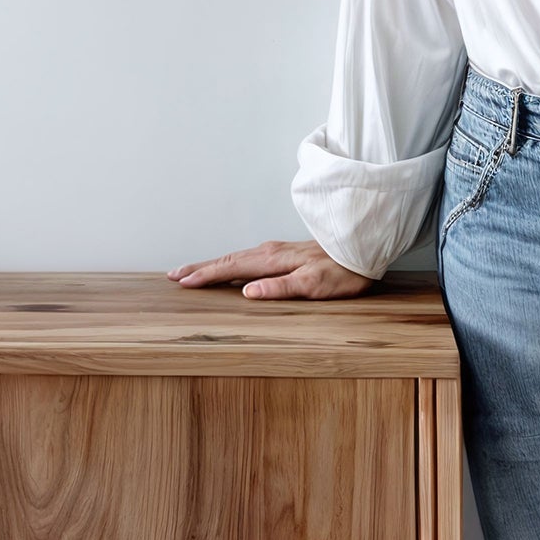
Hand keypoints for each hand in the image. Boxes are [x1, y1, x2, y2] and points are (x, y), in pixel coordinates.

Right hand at [167, 238, 377, 298]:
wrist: (364, 248)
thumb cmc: (343, 271)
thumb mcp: (314, 285)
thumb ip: (280, 288)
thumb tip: (247, 292)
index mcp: (272, 260)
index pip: (231, 268)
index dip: (205, 276)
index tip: (183, 282)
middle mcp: (270, 251)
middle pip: (228, 259)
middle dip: (200, 267)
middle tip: (175, 275)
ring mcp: (277, 250)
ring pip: (236, 257)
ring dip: (213, 264)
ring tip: (194, 271)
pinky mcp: (285, 253)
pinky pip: (248, 257)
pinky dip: (230, 262)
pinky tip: (231, 267)